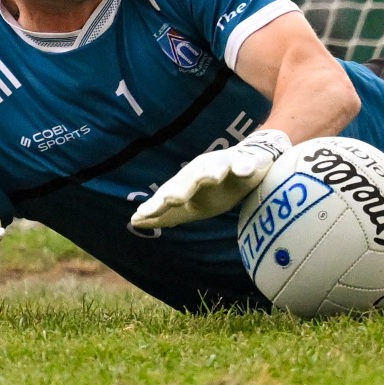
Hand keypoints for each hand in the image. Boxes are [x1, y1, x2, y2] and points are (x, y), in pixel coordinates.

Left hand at [130, 129, 290, 230]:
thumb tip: (134, 222)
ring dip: (211, 173)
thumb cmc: (217, 189)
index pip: (169, 195)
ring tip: (210, 178)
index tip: (141, 216)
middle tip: (169, 199)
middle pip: (188, 180)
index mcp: (187, 183)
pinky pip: (246, 165)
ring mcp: (224, 165)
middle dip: (180, 189)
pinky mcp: (247, 162)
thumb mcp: (193, 206)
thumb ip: (168, 214)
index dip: (157, 206)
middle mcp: (201, 171)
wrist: (249, 164)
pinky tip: (244, 171)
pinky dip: (244, 167)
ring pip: (215, 168)